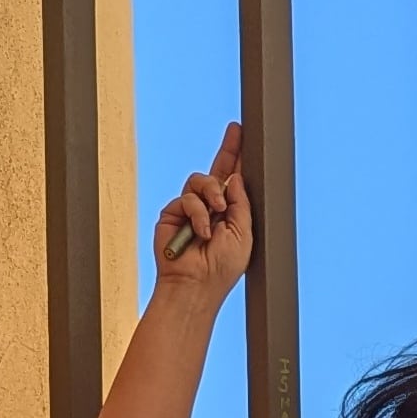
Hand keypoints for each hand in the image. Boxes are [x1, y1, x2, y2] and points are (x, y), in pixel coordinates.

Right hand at [155, 124, 252, 303]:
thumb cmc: (222, 269)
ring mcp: (190, 209)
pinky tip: (201, 232)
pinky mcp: (172, 213)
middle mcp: (210, 208)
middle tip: (236, 132)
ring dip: (212, 193)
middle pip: (218, 171)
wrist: (196, 285)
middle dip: (229, 149)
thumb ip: (241, 204)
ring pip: (201, 180)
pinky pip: (187, 198)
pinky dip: (197, 214)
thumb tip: (235, 178)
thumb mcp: (244, 234)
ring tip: (216, 213)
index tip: (244, 134)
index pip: (234, 180)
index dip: (238, 158)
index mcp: (229, 213)